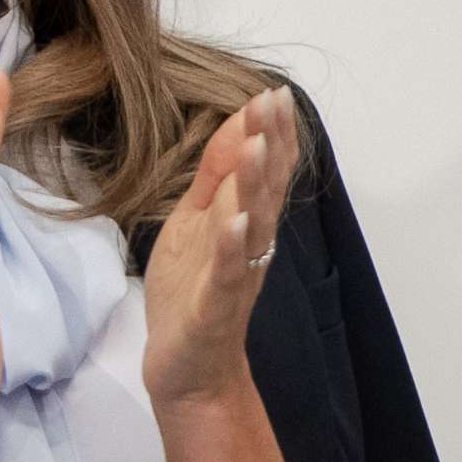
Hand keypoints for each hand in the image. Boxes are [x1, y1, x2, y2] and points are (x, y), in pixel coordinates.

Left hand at [142, 85, 298, 409]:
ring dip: (255, 184)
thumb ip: (216, 177)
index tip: (273, 92)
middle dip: (270, 144)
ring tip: (257, 144)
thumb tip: (238, 124)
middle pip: (266, 189)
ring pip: (251, 225)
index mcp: (243, 223)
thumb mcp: (196, 223)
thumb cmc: (190, 294)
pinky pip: (227, 275)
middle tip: (275, 101)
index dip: (270, 132)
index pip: (263, 170)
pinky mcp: (214, 308)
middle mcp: (249, 246)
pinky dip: (232, 248)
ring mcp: (235, 277)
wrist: (186, 370)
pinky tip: (237, 221)